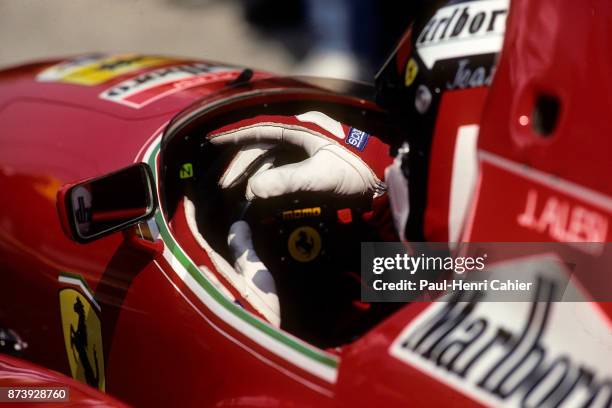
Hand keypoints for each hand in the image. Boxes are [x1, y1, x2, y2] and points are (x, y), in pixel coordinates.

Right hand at [209, 111, 389, 199]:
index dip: (234, 135)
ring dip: (255, 174)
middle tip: (224, 186)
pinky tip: (262, 193)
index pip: (259, 128)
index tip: (212, 140)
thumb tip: (254, 189)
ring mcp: (308, 147)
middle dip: (241, 165)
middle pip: (262, 146)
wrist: (387, 175)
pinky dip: (271, 180)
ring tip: (240, 194)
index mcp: (302, 127)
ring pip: (272, 158)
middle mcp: (302, 132)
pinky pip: (284, 167)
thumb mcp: (322, 174)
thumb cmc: (358, 168)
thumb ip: (288, 180)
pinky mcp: (314, 161)